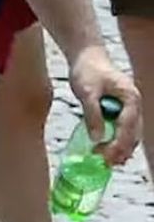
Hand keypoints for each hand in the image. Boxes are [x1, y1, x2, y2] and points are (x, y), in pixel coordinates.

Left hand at [68, 45, 142, 165]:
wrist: (87, 57)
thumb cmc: (87, 72)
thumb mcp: (86, 92)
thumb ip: (92, 114)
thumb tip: (96, 138)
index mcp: (131, 98)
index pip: (128, 127)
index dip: (118, 144)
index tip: (105, 156)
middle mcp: (135, 104)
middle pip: (134, 134)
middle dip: (121, 151)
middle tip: (105, 164)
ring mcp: (130, 107)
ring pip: (131, 134)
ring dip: (121, 149)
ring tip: (106, 162)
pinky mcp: (121, 110)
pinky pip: (123, 129)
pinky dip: (117, 141)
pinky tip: (106, 150)